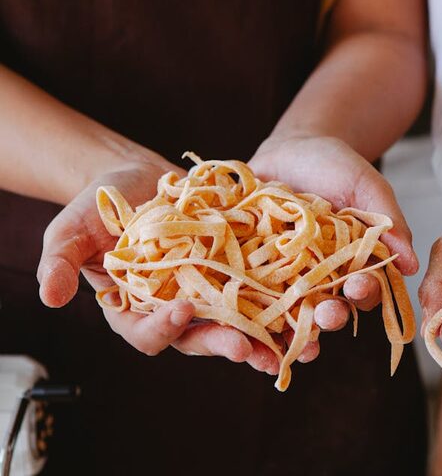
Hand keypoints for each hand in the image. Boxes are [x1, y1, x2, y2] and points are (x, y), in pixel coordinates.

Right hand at [36, 161, 301, 372]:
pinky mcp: (239, 274)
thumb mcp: (72, 228)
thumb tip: (48, 296)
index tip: (179, 311)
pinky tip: (309, 304)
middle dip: (225, 343)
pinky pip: (264, 293)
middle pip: (201, 337)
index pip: (147, 333)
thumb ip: (61, 260)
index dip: (162, 328)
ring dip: (265, 338)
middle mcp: (177, 310)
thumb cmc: (100, 203)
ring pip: (239, 324)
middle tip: (247, 349)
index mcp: (136, 310)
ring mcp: (211, 294)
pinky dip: (285, 302)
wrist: (141, 177)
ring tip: (289, 348)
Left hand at [248, 135, 418, 367]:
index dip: (363, 293)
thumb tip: (412, 266)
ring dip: (287, 329)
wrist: (290, 146)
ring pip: (287, 309)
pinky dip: (243, 309)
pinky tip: (240, 319)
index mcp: (352, 265)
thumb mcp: (367, 187)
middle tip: (327, 314)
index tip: (360, 288)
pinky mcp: (249, 267)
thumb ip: (388, 222)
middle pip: (325, 305)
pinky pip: (246, 291)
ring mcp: (283, 274)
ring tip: (287, 340)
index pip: (361, 288)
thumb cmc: (337, 165)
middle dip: (327, 315)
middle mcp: (319, 277)